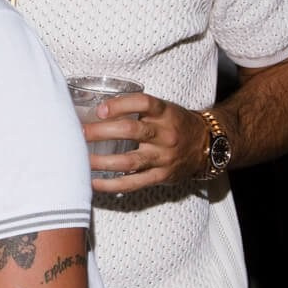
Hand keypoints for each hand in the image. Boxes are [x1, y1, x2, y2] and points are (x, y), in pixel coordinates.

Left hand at [81, 93, 212, 192]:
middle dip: (100, 132)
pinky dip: (111, 184)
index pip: (143, 103)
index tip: (99, 110)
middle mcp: (165, 134)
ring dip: (100, 161)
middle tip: (78, 133)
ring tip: (79, 160)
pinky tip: (93, 182)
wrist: (209, 146)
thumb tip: (93, 110)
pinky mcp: (161, 176)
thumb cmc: (176, 124)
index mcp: (165, 113)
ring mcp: (163, 157)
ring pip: (129, 161)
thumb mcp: (163, 110)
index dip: (120, 105)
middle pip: (130, 131)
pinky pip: (133, 183)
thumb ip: (135, 109)